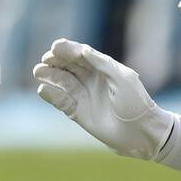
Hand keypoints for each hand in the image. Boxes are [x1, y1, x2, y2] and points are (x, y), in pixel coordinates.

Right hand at [34, 40, 173, 159]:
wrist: (141, 133)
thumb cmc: (136, 103)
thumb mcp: (122, 79)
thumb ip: (102, 64)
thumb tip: (82, 50)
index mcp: (104, 69)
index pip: (82, 55)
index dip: (68, 49)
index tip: (56, 46)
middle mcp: (92, 80)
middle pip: (69, 66)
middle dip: (56, 61)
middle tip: (45, 59)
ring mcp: (84, 96)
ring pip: (62, 82)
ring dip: (50, 75)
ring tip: (39, 71)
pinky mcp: (78, 113)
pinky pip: (61, 101)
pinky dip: (52, 95)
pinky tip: (43, 90)